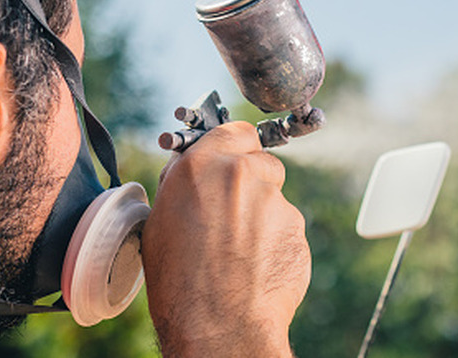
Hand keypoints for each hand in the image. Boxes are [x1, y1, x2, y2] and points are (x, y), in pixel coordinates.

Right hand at [142, 122, 310, 356]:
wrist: (219, 326)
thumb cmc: (179, 281)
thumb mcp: (159, 223)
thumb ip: (182, 185)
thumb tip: (191, 170)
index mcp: (201, 166)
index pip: (233, 131)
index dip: (235, 147)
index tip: (232, 161)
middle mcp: (241, 174)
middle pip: (259, 162)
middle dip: (250, 182)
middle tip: (232, 214)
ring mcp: (275, 200)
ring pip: (274, 196)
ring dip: (262, 213)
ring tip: (240, 250)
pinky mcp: (298, 228)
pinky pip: (287, 226)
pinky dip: (276, 240)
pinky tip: (256, 265)